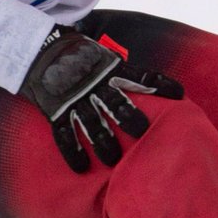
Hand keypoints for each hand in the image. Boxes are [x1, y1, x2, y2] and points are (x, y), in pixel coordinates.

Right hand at [19, 26, 182, 172]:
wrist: (37, 49)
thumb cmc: (74, 52)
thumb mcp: (101, 55)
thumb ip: (119, 69)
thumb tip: (144, 81)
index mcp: (110, 70)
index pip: (142, 77)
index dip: (162, 84)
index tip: (180, 94)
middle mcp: (95, 85)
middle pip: (120, 106)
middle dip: (133, 121)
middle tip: (144, 134)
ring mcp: (75, 99)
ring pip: (95, 126)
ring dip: (105, 145)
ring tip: (115, 161)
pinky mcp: (56, 111)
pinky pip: (65, 135)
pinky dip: (73, 153)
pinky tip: (81, 168)